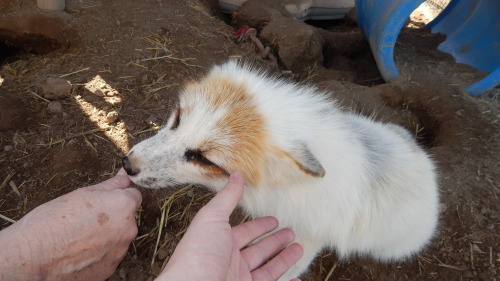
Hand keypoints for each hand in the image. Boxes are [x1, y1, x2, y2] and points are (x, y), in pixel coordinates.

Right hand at [0, 168, 141, 280]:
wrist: (32, 258)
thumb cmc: (52, 222)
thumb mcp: (82, 194)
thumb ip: (110, 185)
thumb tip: (125, 175)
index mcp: (124, 207)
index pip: (133, 196)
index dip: (117, 197)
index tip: (103, 201)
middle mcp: (128, 230)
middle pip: (127, 218)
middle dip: (112, 217)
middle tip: (85, 220)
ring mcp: (120, 252)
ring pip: (117, 238)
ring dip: (105, 236)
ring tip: (78, 237)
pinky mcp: (110, 269)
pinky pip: (108, 256)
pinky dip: (97, 254)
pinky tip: (78, 252)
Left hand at [157, 172, 303, 280]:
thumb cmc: (198, 256)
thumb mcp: (212, 219)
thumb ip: (227, 198)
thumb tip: (236, 175)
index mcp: (220, 243)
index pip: (245, 232)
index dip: (260, 225)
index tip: (274, 220)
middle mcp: (230, 263)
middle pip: (258, 250)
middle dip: (275, 241)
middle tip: (291, 232)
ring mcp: (240, 280)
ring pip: (268, 269)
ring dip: (284, 259)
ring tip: (299, 248)